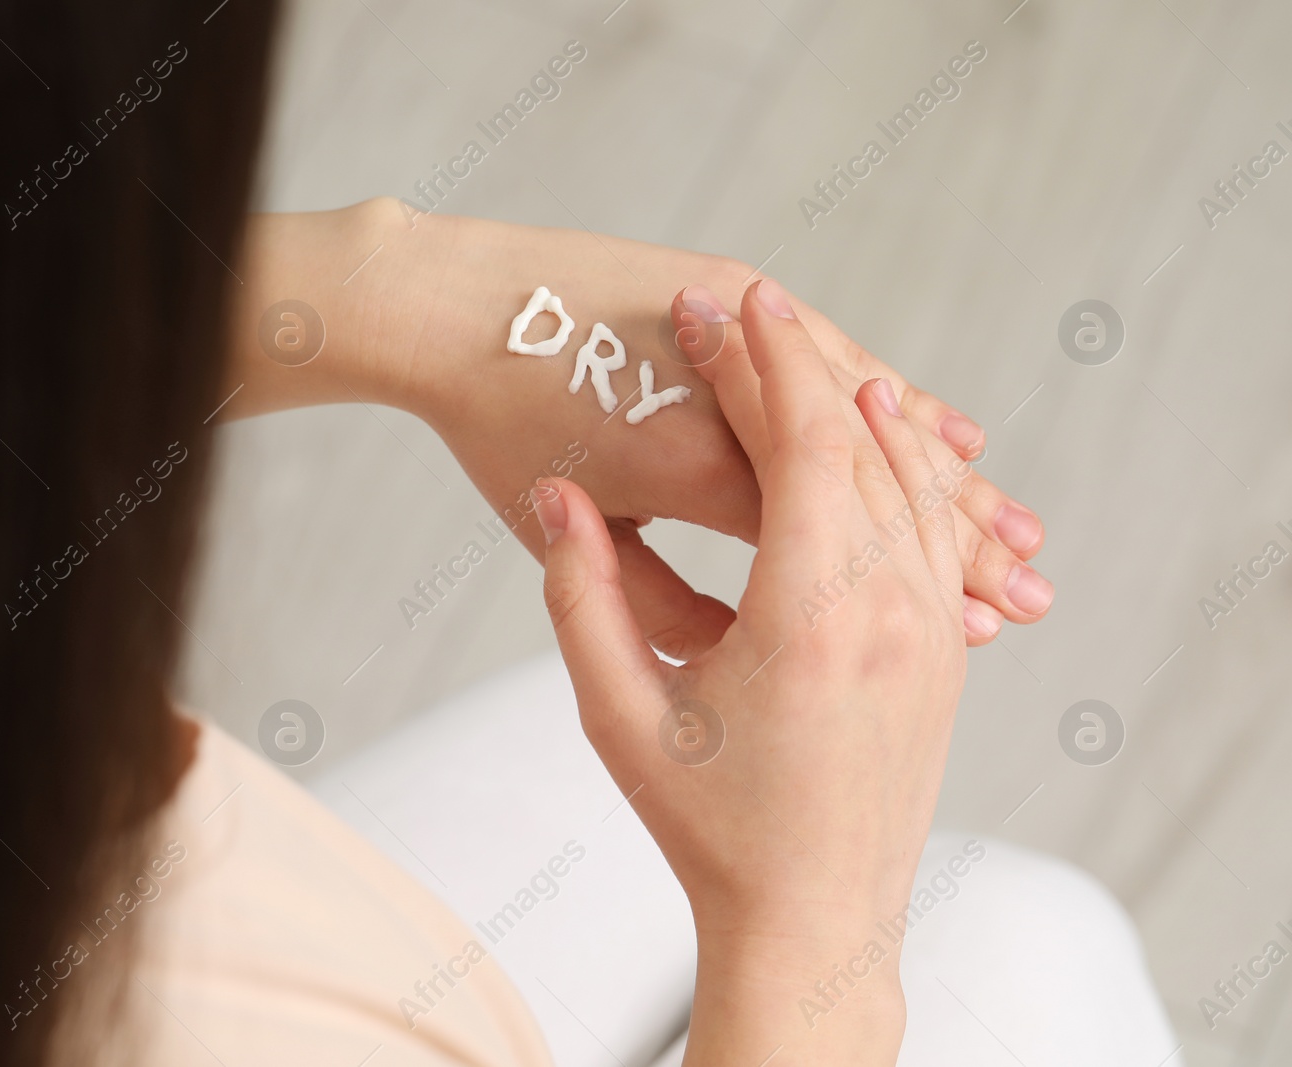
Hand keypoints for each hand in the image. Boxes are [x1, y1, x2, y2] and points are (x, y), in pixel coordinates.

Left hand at [225, 201, 1050, 648]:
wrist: (464, 304)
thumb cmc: (504, 433)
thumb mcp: (566, 528)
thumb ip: (647, 588)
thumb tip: (725, 636)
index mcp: (699, 471)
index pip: (831, 547)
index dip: (910, 591)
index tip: (982, 627)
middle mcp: (738, 401)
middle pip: (875, 484)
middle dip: (964, 537)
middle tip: (1036, 585)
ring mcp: (749, 335)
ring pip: (875, 416)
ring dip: (947, 475)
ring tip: (1016, 521)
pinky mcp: (743, 291)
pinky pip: (845, 353)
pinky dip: (898, 401)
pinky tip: (948, 432)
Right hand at [533, 279, 967, 1064]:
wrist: (810, 920)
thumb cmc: (704, 824)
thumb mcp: (620, 714)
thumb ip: (584, 594)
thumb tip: (557, 493)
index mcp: (809, 613)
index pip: (801, 441)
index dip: (758, 360)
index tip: (723, 300)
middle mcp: (890, 608)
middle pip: (864, 440)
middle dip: (804, 360)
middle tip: (752, 301)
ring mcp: (931, 631)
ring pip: (910, 479)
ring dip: (863, 405)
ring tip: (813, 349)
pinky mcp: (943, 654)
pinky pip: (931, 531)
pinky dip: (905, 468)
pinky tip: (879, 438)